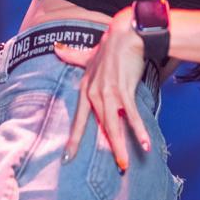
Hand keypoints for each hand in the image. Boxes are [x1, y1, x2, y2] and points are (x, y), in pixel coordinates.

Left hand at [52, 7, 151, 172]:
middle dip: (105, 148)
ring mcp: (109, 91)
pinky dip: (138, 129)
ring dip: (120, 145)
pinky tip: (144, 143)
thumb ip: (72, 56)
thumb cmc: (109, 46)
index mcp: (86, 88)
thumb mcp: (88, 55)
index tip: (68, 156)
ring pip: (113, 124)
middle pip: (99, 126)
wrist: (126, 33)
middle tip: (110, 166)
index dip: (75, 138)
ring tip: (124, 164)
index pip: (79, 118)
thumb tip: (55, 48)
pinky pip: (131, 114)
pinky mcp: (124, 88)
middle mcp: (94, 92)